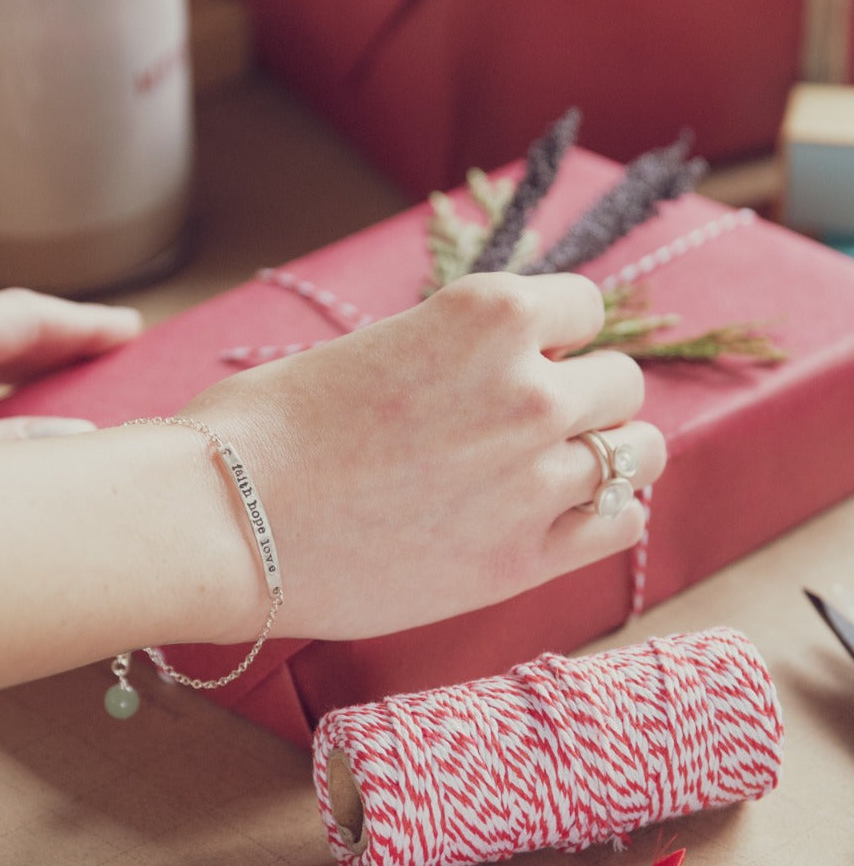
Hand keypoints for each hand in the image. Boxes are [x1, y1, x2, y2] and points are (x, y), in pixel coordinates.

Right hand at [185, 271, 665, 640]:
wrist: (226, 521)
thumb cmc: (267, 428)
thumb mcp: (370, 349)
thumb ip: (449, 353)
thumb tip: (484, 369)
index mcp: (486, 315)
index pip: (586, 305)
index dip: (557, 333)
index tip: (528, 359)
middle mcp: (528, 390)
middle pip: (621, 381)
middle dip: (582, 396)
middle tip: (525, 425)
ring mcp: (533, 479)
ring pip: (639, 451)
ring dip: (605, 454)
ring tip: (551, 471)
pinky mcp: (522, 560)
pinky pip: (623, 522)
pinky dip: (605, 513)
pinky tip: (561, 516)